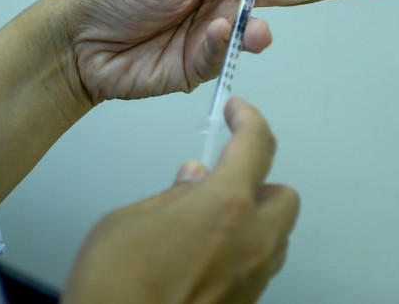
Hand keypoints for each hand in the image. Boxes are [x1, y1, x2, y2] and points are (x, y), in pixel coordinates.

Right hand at [63, 98, 297, 303]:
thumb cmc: (113, 286)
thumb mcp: (128, 219)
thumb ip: (171, 194)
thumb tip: (191, 180)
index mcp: (224, 206)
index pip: (256, 146)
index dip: (249, 119)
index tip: (238, 111)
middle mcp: (250, 243)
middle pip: (284, 195)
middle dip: (259, 181)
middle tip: (223, 176)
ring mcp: (251, 280)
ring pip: (277, 235)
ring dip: (254, 218)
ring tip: (209, 218)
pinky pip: (259, 267)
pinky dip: (243, 250)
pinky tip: (206, 252)